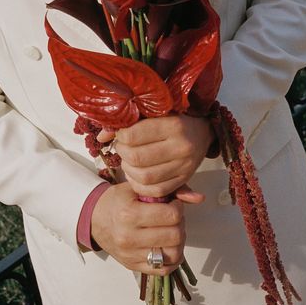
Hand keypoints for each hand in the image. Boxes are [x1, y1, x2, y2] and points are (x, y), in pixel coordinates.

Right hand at [91, 181, 185, 274]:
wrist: (94, 219)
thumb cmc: (117, 201)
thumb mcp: (138, 188)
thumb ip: (170, 190)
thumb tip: (199, 198)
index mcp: (129, 213)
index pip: (171, 215)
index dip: (178, 207)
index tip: (173, 204)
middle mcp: (129, 237)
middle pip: (175, 236)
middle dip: (180, 224)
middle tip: (173, 218)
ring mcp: (131, 255)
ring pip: (173, 255)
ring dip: (178, 242)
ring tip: (171, 231)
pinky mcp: (133, 266)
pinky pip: (164, 270)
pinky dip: (172, 259)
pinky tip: (168, 246)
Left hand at [98, 114, 213, 199]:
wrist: (203, 132)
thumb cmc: (175, 119)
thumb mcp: (155, 114)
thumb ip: (129, 122)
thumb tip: (102, 136)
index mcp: (173, 125)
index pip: (133, 135)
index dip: (120, 136)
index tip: (122, 135)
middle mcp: (181, 146)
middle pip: (137, 158)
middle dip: (123, 154)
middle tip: (124, 149)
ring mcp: (184, 166)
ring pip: (144, 177)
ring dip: (129, 171)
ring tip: (129, 162)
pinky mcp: (184, 179)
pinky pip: (156, 190)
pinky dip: (141, 185)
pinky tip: (137, 175)